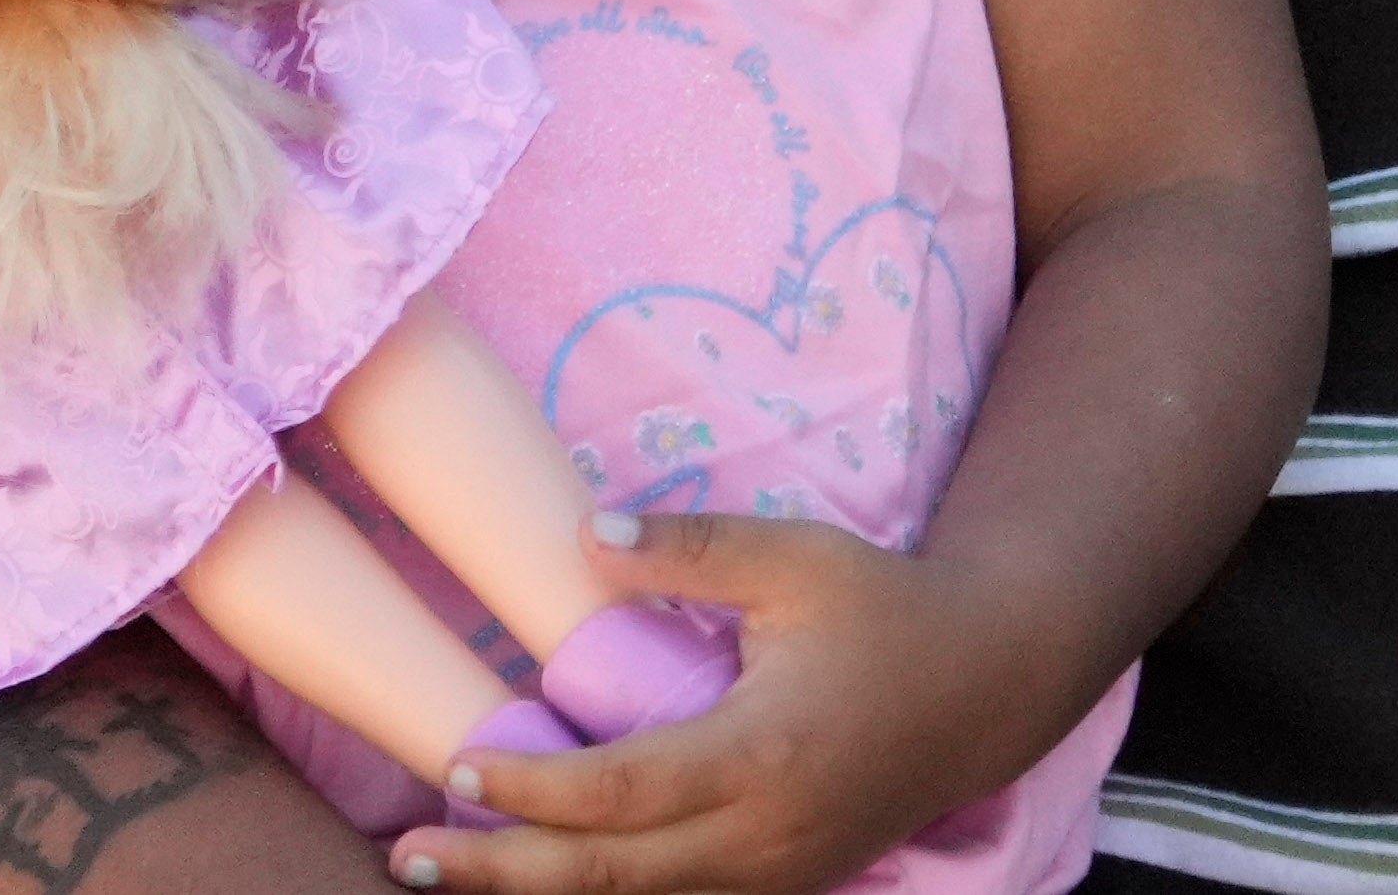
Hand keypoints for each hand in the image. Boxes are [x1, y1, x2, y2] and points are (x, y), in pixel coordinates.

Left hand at [386, 508, 1072, 894]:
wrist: (988, 685)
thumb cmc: (886, 610)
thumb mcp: (796, 557)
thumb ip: (690, 546)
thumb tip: (582, 537)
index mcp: (762, 751)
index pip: (620, 791)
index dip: (530, 790)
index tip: (459, 764)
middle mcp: (763, 835)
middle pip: (610, 876)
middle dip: (501, 874)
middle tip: (410, 856)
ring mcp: (775, 875)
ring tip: (449, 875)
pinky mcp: (781, 886)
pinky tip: (543, 878)